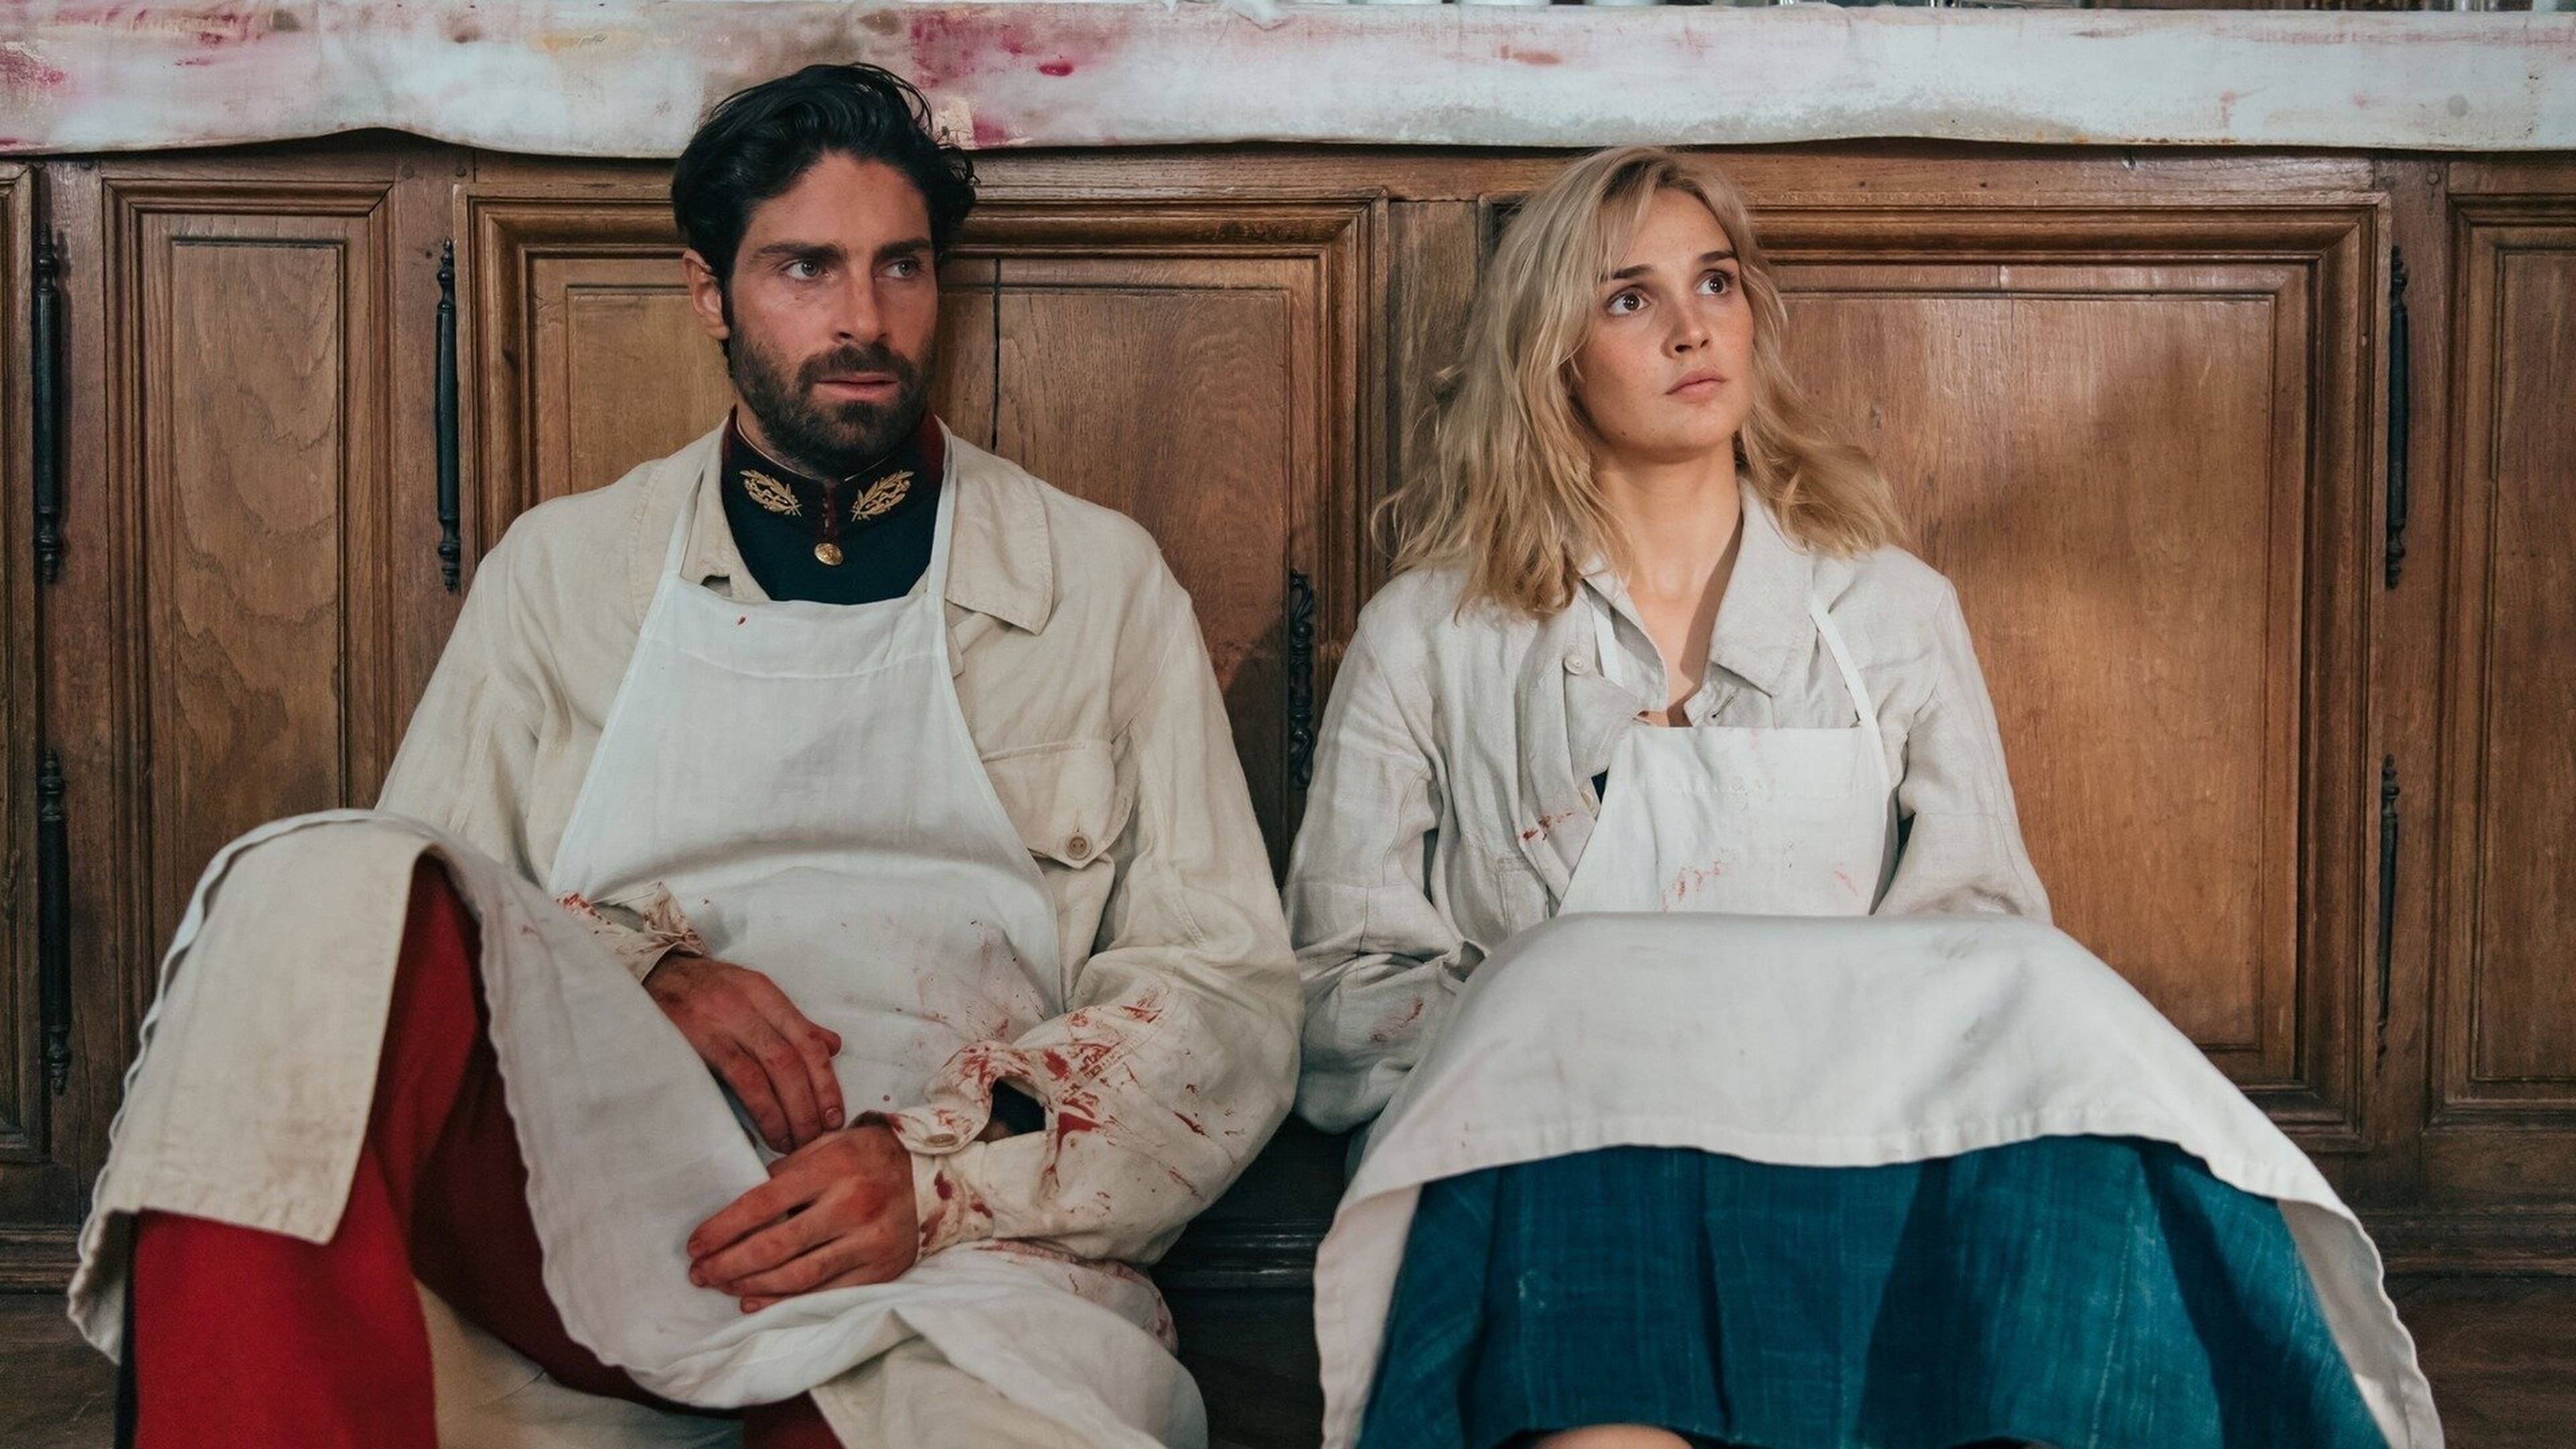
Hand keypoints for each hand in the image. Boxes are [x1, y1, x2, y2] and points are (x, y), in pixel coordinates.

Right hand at [645, 953, 843, 1152]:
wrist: (647, 976)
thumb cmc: (702, 991)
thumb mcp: (749, 995)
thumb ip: (790, 1023)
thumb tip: (832, 1046)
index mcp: (764, 992)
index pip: (807, 1040)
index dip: (827, 1081)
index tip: (836, 1115)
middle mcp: (747, 1005)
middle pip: (792, 1059)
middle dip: (811, 1104)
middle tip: (819, 1138)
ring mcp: (720, 1023)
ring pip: (769, 1072)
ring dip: (788, 1113)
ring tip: (796, 1142)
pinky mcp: (696, 1042)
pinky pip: (738, 1079)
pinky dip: (759, 1110)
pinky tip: (766, 1133)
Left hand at [687, 1123, 919, 1311]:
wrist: (935, 1175)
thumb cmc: (870, 1156)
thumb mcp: (830, 1144)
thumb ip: (788, 1171)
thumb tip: (741, 1204)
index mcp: (833, 1167)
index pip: (763, 1202)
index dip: (723, 1227)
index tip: (696, 1244)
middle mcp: (851, 1205)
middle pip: (775, 1245)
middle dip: (728, 1264)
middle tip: (699, 1273)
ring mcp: (869, 1242)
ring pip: (797, 1276)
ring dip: (751, 1286)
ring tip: (723, 1287)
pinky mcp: (881, 1270)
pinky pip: (825, 1294)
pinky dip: (785, 1302)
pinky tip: (755, 1301)